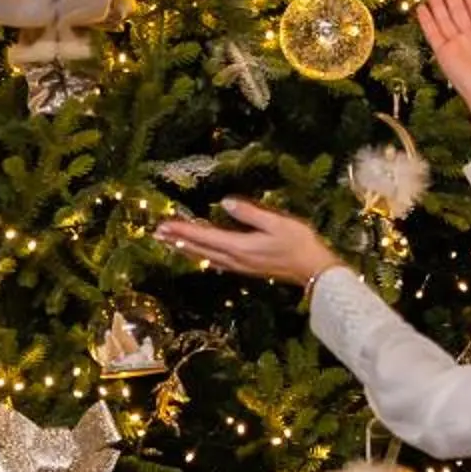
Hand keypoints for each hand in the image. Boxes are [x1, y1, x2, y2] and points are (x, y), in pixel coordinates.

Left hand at [159, 197, 344, 287]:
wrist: (313, 269)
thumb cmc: (298, 242)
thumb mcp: (276, 223)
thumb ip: (249, 213)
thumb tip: (225, 201)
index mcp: (239, 246)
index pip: (205, 236)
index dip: (183, 229)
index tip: (164, 224)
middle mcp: (234, 259)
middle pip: (199, 249)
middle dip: (178, 240)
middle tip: (157, 233)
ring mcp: (239, 265)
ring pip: (205, 256)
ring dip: (186, 248)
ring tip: (170, 242)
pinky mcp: (245, 268)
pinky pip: (215, 261)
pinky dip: (201, 255)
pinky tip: (198, 255)